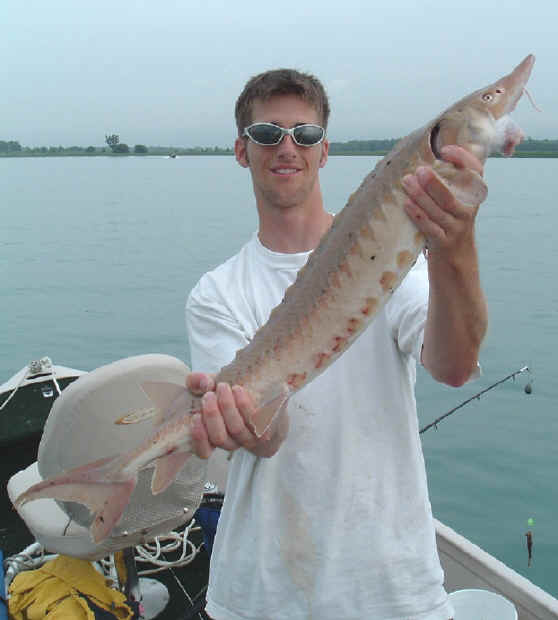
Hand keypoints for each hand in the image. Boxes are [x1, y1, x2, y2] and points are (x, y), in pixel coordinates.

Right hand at [187, 373, 280, 458]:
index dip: (198, 438)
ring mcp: (247, 438)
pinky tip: (237, 389)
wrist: (254, 392)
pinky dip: (244, 404)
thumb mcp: (206, 385)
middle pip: (219, 438)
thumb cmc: (223, 392)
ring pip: (236, 429)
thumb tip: (205, 383)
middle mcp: (230, 442)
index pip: (203, 452)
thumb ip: (196, 382)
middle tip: (209, 395)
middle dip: (212, 415)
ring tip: (222, 387)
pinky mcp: (262, 428)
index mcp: (212, 439)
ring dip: (227, 407)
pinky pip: (253, 421)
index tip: (195, 416)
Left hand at [402, 145, 485, 259]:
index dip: (463, 159)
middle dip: (434, 181)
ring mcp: (457, 229)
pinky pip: (430, 228)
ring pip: (439, 211)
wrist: (456, 261)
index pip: (475, 173)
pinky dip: (418, 215)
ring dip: (421, 196)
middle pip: (451, 195)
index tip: (445, 151)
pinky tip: (406, 204)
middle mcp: (468, 212)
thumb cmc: (450, 225)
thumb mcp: (455, 204)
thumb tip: (426, 159)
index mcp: (473, 197)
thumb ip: (448, 184)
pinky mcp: (444, 243)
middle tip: (419, 170)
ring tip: (406, 182)